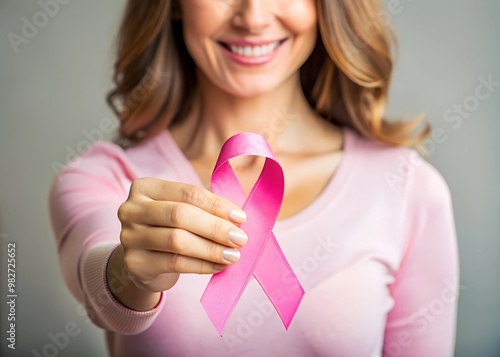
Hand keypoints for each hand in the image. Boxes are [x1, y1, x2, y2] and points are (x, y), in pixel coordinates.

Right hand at [108, 177, 247, 309]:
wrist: (143, 261)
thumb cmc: (169, 228)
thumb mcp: (182, 210)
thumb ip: (205, 208)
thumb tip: (238, 218)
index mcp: (146, 187)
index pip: (187, 193)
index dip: (216, 205)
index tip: (241, 217)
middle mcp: (131, 209)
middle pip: (180, 215)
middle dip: (215, 227)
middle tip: (240, 238)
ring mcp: (129, 237)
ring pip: (177, 240)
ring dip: (211, 248)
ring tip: (233, 255)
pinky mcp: (134, 263)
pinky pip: (174, 263)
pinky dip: (201, 265)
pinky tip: (219, 266)